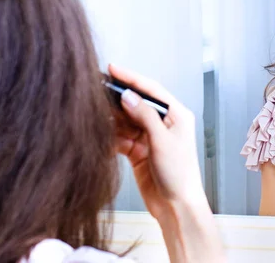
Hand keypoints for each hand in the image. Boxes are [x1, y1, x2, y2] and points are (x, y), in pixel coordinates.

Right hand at [109, 64, 207, 221]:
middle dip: (117, 99)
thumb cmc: (180, 176)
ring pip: (125, 121)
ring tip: (94, 112)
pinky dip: (111, 137)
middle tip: (95, 91)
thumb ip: (145, 117)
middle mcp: (163, 124)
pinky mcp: (138, 151)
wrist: (176, 206)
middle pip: (136, 104)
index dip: (131, 78)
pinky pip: (120, 138)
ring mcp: (150, 137)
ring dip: (111, 118)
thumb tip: (129, 96)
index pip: (151, 90)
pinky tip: (99, 134)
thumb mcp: (163, 142)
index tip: (113, 69)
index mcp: (177, 115)